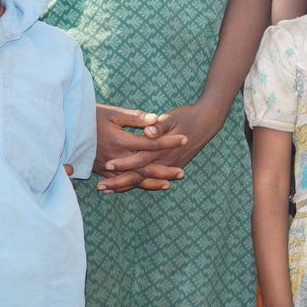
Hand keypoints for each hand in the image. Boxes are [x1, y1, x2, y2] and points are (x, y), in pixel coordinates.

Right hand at [93, 105, 187, 192]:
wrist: (65, 129)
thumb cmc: (90, 117)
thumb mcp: (113, 113)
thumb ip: (135, 118)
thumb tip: (155, 120)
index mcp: (121, 140)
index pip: (151, 142)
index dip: (169, 141)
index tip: (185, 139)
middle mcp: (117, 157)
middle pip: (146, 166)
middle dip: (165, 170)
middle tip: (182, 172)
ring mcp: (108, 167)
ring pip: (134, 178)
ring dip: (152, 181)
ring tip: (169, 184)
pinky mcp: (101, 171)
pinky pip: (121, 182)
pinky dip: (134, 186)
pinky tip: (145, 187)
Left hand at [101, 101, 227, 191]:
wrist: (206, 123)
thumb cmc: (187, 117)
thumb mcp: (173, 117)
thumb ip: (160, 125)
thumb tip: (148, 130)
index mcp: (162, 149)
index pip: (140, 159)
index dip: (124, 163)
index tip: (107, 165)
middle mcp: (165, 161)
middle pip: (139, 175)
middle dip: (119, 181)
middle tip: (100, 186)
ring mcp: (168, 166)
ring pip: (143, 181)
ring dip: (124, 186)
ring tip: (106, 190)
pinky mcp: (170, 168)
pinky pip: (150, 180)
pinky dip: (136, 185)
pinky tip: (122, 188)